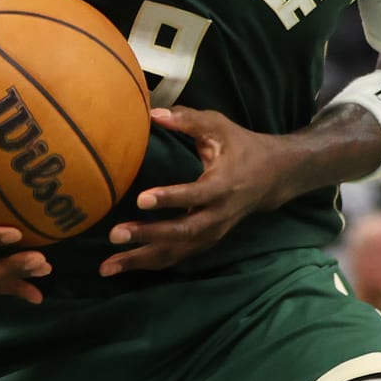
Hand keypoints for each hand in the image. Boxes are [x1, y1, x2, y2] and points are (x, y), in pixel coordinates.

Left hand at [100, 108, 299, 276]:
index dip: (170, 198)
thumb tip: (153, 113)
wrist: (273, 177)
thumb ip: (188, 120)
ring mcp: (213, 233)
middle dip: (148, 236)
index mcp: (223, 185)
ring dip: (142, 259)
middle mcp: (218, 215)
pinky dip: (150, 263)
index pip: (195, 195)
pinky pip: (177, 257)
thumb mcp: (219, 126)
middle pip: (183, 232)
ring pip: (177, 252)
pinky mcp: (205, 241)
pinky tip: (122, 266)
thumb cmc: (241, 146)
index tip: (141, 198)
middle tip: (115, 235)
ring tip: (108, 266)